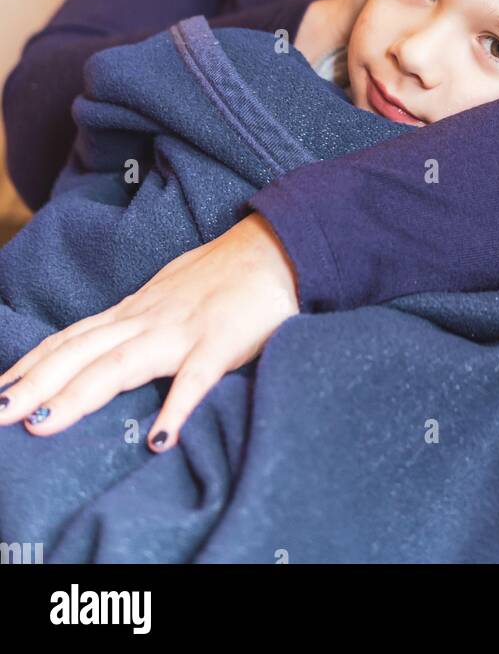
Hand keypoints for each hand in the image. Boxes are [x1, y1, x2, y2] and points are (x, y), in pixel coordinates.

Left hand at [0, 212, 298, 449]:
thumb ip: (141, 319)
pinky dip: (176, 407)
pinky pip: (196, 379)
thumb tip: (111, 343)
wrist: (279, 246)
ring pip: (121, 365)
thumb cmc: (228, 273)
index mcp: (137, 310)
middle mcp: (149, 319)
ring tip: (42, 426)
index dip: (32, 365)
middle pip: (81, 353)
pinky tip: (159, 438)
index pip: (72, 339)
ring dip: (79, 395)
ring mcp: (183, 331)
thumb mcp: (171, 292)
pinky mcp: (222, 342)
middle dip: (34, 384)